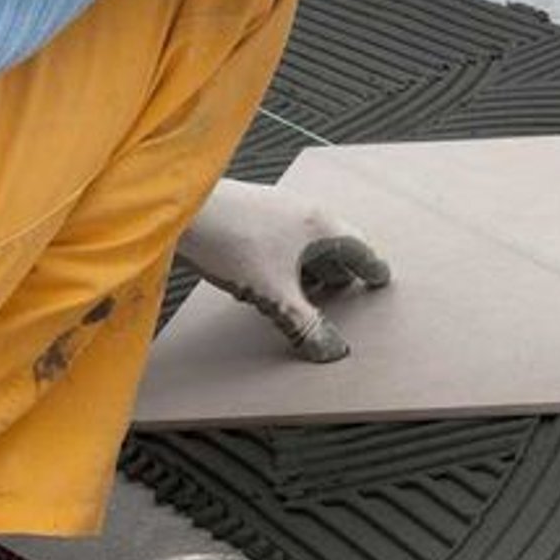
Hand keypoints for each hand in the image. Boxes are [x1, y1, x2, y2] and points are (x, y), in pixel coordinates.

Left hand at [176, 178, 390, 362]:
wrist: (178, 209)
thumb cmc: (230, 241)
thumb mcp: (274, 295)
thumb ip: (305, 325)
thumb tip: (332, 351)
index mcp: (319, 225)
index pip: (359, 249)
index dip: (371, 269)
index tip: (380, 279)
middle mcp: (302, 211)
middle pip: (334, 244)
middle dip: (341, 269)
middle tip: (348, 291)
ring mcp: (275, 208)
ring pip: (305, 241)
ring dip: (312, 267)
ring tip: (311, 291)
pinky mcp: (251, 213)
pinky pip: (282, 239)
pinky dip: (287, 261)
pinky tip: (273, 279)